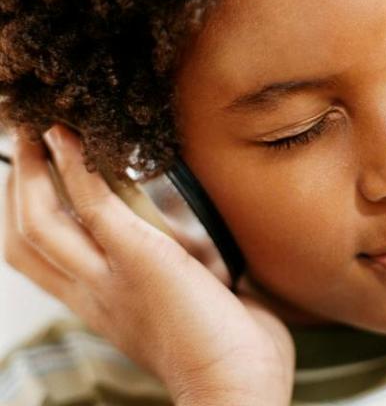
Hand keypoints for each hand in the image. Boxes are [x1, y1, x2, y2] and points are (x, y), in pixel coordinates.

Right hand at [1, 125, 293, 404]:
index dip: (28, 214)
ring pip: (39, 221)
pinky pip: (91, 205)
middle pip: (24, 237)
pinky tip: (70, 138)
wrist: (241, 388)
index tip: (37, 173)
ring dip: (34, 168)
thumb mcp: (196, 302)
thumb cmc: (234, 352)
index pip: (40, 259)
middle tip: (25, 137)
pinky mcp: (140, 258)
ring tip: (39, 127)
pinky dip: (75, 167)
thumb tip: (207, 243)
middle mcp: (93, 293)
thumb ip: (189, 271)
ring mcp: (109, 278)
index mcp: (103, 306)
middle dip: (16, 185)